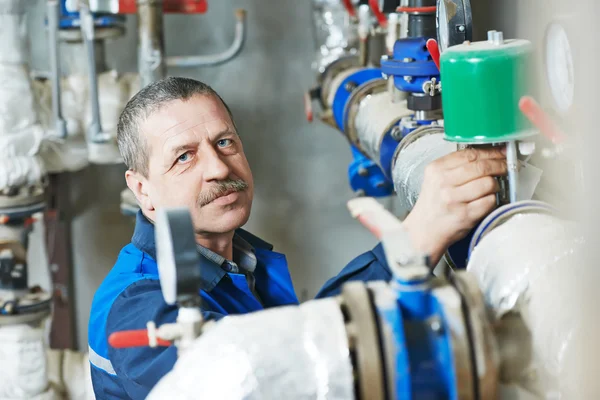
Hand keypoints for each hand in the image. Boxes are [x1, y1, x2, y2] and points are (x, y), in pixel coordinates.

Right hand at [402, 147, 506, 264]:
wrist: (424, 230)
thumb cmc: (433, 204)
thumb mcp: (436, 179)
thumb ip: (456, 166)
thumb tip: (488, 154)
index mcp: (436, 169)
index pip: (469, 154)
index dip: (490, 152)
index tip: (501, 152)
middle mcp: (443, 182)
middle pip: (481, 167)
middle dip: (499, 165)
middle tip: (506, 167)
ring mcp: (454, 199)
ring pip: (488, 183)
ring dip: (495, 185)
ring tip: (492, 188)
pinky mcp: (465, 215)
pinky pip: (489, 201)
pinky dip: (492, 200)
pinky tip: (487, 200)